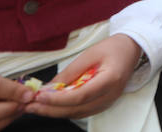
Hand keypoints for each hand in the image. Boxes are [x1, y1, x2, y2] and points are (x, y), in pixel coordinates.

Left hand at [25, 34, 140, 119]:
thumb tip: (49, 87)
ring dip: (55, 112)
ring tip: (35, 107)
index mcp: (110, 79)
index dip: (59, 99)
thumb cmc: (113, 48)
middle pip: (77, 109)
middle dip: (51, 109)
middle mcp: (110, 95)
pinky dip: (65, 110)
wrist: (131, 50)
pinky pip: (81, 111)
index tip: (40, 97)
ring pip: (78, 113)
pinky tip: (51, 106)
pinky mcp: (103, 103)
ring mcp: (108, 102)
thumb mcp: (90, 54)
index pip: (81, 95)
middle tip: (30, 106)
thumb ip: (70, 72)